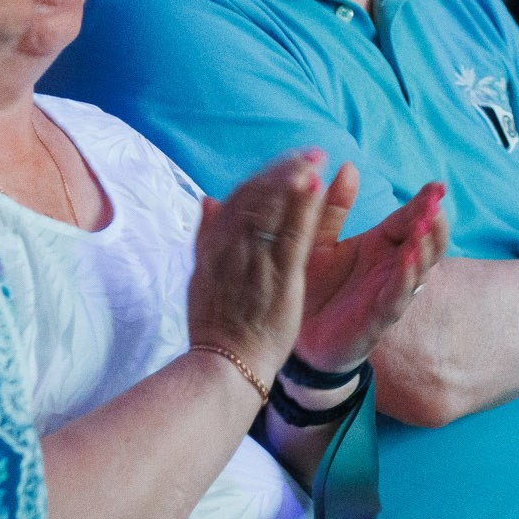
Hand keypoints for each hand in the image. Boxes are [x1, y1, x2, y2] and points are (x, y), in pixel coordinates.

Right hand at [186, 149, 329, 383]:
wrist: (225, 366)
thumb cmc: (216, 325)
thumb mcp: (201, 277)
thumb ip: (206, 237)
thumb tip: (207, 200)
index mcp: (214, 247)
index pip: (238, 200)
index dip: (264, 177)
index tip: (287, 162)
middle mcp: (232, 249)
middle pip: (256, 199)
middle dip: (284, 172)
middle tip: (310, 153)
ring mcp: (254, 263)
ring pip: (272, 212)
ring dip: (294, 181)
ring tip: (315, 160)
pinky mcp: (279, 280)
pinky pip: (291, 237)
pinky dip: (303, 209)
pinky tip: (317, 187)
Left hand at [295, 171, 451, 373]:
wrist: (299, 335)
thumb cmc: (314, 284)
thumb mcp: (318, 238)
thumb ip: (333, 206)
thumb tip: (348, 166)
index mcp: (381, 244)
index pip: (410, 218)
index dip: (425, 202)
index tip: (438, 185)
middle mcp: (392, 266)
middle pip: (426, 242)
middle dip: (434, 223)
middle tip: (436, 204)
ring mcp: (390, 291)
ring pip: (420, 268)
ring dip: (425, 248)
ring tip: (425, 228)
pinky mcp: (379, 317)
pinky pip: (398, 296)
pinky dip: (407, 278)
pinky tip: (409, 261)